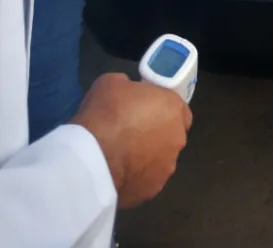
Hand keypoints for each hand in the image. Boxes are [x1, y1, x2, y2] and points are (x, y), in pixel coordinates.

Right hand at [71, 73, 191, 208]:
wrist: (92, 156)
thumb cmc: (106, 113)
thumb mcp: (113, 82)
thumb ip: (129, 88)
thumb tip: (129, 94)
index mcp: (173, 108)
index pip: (179, 109)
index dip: (163, 109)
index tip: (147, 109)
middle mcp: (177, 138)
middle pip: (171, 135)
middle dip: (155, 133)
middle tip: (131, 131)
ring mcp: (166, 168)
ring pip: (160, 160)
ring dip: (147, 156)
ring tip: (121, 155)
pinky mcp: (152, 190)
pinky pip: (146, 179)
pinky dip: (136, 176)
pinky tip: (117, 172)